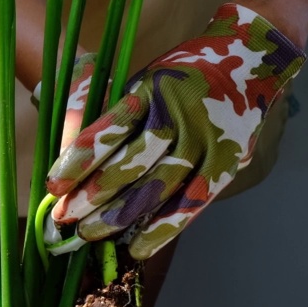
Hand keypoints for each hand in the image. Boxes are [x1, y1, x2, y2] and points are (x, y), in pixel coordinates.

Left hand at [44, 2, 306, 259]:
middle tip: (64, 218)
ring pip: (159, 188)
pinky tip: (138, 248)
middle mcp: (181, 116)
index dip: (80, 161)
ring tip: (89, 234)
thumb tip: (77, 161)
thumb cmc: (184, 73)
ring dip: (121, 216)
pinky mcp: (227, 162)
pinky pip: (192, 202)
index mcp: (152, 90)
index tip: (53, 186)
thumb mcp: (147, 80)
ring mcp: (207, 141)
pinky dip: (163, 229)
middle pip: (131, 165)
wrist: (253, 58)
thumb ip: (120, 116)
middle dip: (93, 196)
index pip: (110, 130)